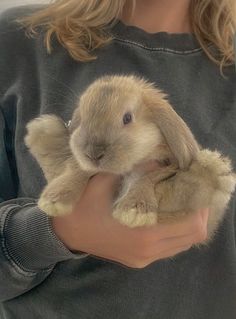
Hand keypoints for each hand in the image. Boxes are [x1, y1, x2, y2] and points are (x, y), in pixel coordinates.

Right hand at [52, 161, 208, 268]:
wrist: (66, 233)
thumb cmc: (84, 205)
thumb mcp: (105, 181)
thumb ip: (134, 170)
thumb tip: (160, 161)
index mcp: (143, 232)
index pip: (190, 224)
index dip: (201, 206)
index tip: (196, 186)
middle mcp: (148, 250)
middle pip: (193, 237)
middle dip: (199, 213)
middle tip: (192, 192)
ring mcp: (144, 258)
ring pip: (183, 244)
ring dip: (188, 223)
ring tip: (181, 201)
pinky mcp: (139, 260)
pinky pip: (169, 248)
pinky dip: (176, 232)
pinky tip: (166, 214)